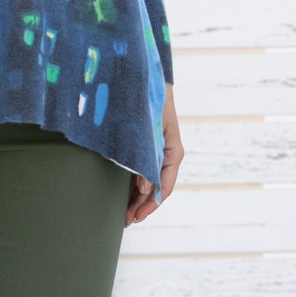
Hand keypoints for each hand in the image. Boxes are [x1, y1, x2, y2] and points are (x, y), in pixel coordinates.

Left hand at [126, 85, 182, 226]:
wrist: (142, 75)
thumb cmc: (148, 98)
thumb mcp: (149, 127)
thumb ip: (147, 156)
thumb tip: (144, 186)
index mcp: (172, 150)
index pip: (164, 185)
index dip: (151, 203)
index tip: (138, 216)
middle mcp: (165, 153)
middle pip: (155, 187)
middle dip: (141, 206)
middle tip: (126, 221)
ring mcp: (154, 150)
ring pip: (147, 181)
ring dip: (136, 198)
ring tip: (123, 215)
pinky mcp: (143, 147)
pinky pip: (140, 171)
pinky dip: (132, 185)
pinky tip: (123, 195)